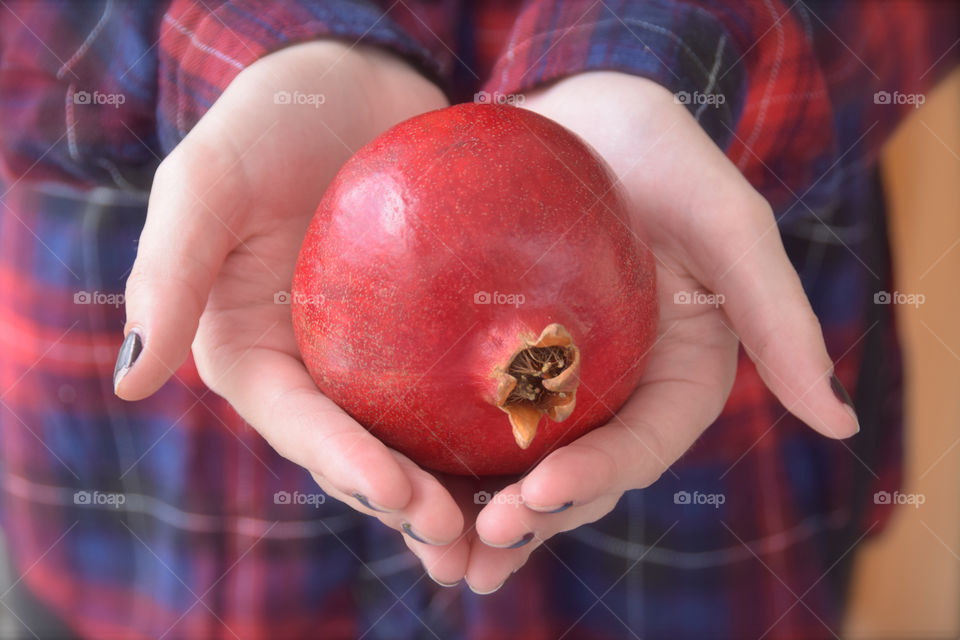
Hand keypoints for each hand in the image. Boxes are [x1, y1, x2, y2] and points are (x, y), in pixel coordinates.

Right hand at [116, 42, 472, 579]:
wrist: (355, 82)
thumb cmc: (271, 120)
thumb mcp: (209, 177)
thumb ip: (171, 267)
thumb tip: (133, 378)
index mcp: (251, 348)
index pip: (295, 420)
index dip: (340, 462)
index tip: (396, 492)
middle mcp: (313, 364)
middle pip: (357, 447)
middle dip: (403, 499)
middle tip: (461, 536)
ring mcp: (374, 352)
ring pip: (413, 433)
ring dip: (453, 483)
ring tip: (507, 524)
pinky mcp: (429, 331)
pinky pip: (459, 381)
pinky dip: (490, 418)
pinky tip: (540, 442)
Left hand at [463, 72, 859, 592]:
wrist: (571, 114)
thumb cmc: (653, 152)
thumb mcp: (723, 216)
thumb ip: (775, 309)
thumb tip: (837, 425)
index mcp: (679, 374)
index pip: (645, 442)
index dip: (600, 475)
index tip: (542, 494)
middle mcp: (620, 391)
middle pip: (583, 472)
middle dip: (537, 516)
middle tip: (482, 545)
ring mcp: (559, 382)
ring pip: (527, 463)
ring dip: (488, 514)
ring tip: (440, 550)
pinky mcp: (502, 364)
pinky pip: (474, 418)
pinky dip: (446, 458)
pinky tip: (400, 482)